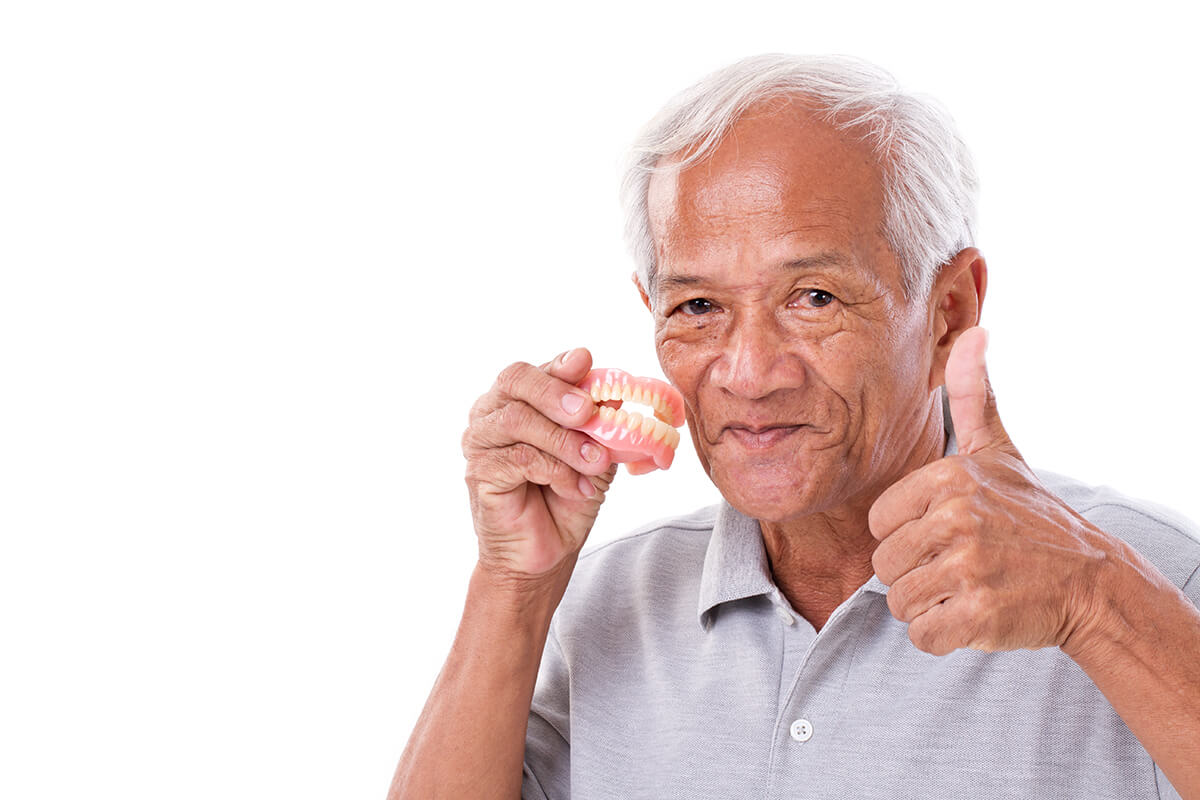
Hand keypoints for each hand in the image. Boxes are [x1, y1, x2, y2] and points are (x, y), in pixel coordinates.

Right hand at [462, 348, 617, 582]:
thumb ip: (598, 420)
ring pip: (519, 419)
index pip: (534, 369)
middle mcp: (491, 413)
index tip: (585, 361)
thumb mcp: (593, 451)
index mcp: (517, 399)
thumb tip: (615, 387)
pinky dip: (557, 470)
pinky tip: (578, 488)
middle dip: (556, 391)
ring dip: (565, 440)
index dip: (559, 364)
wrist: (546, 553)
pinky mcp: (480, 473)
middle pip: (515, 380)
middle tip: (589, 411)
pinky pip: (521, 458)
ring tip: (595, 462)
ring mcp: (481, 442)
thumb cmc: (565, 498)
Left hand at [868, 327, 1111, 654]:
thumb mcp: (1000, 450)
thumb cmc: (1031, 516)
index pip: (879, 524)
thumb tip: (977, 331)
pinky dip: (943, 635)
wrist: (1090, 580)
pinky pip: (922, 635)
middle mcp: (956, 518)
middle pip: (883, 565)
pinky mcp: (979, 615)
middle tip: (963, 565)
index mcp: (948, 478)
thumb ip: (975, 396)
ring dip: (929, 604)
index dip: (906, 535)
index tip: (948, 533)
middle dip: (916, 573)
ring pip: (898, 601)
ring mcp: (969, 567)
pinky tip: (975, 615)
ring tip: (971, 587)